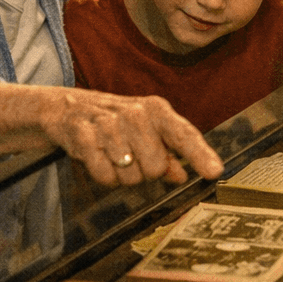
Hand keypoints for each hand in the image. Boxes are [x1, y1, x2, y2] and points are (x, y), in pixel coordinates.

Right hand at [44, 88, 224, 186]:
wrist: (68, 106)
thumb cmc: (116, 121)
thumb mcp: (146, 129)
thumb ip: (169, 152)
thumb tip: (182, 175)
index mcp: (156, 110)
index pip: (183, 134)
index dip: (200, 154)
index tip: (215, 172)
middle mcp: (135, 113)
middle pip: (155, 166)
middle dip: (145, 170)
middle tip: (132, 156)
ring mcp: (108, 123)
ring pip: (129, 174)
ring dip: (122, 173)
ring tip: (112, 154)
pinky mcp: (83, 135)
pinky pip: (105, 175)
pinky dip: (103, 175)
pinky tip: (98, 157)